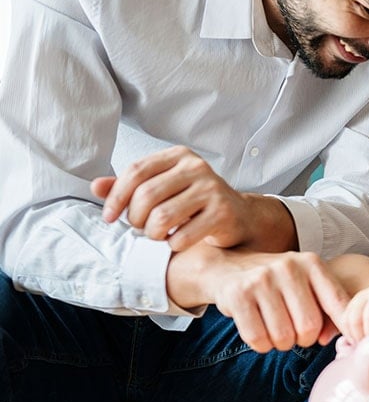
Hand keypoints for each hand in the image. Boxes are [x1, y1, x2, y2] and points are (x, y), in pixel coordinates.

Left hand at [91, 145, 252, 250]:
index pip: (136, 171)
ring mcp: (212, 189)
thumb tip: (96, 186)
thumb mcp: (163, 188)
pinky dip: (174, 245)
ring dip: (152, 234)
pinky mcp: (222, 213)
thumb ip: (130, 186)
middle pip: (146, 195)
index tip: (108, 216)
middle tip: (140, 228)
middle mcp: (197, 167)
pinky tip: (177, 242)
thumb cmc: (195, 202)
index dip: (116, 197)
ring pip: (162, 217)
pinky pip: (183, 236)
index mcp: (179, 156)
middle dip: (135, 219)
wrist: (238, 216)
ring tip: (158, 235)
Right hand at [209, 250, 350, 352]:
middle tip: (294, 332)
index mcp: (311, 264)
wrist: (228, 267)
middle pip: (309, 327)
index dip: (345, 327)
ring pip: (283, 337)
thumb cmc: (277, 283)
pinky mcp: (238, 294)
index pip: (338, 303)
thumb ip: (327, 310)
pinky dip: (262, 345)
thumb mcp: (306, 285)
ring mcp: (262, 279)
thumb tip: (329, 339)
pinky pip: (258, 339)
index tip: (351, 341)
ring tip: (275, 329)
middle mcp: (288, 267)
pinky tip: (260, 331)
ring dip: (281, 343)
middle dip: (304, 339)